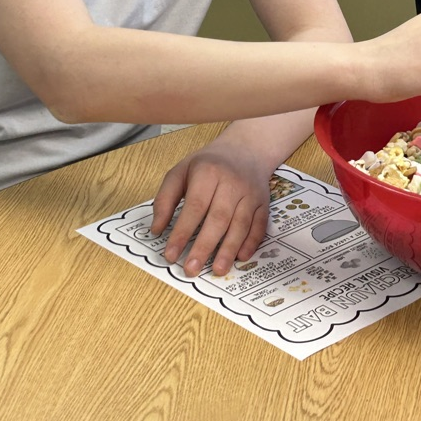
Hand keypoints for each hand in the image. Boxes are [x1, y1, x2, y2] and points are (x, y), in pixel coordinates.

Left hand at [149, 140, 275, 277]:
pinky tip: (240, 258)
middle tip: (191, 269)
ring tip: (217, 271)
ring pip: (240, 224)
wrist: (245, 149)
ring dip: (229, 249)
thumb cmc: (208, 165)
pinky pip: (259, 225)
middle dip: (204, 246)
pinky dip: (251, 243)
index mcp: (208, 172)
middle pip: (218, 218)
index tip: (170, 255)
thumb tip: (156, 230)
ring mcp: (250, 193)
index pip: (195, 206)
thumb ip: (165, 199)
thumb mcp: (180, 172)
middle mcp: (232, 182)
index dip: (182, 232)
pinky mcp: (263, 202)